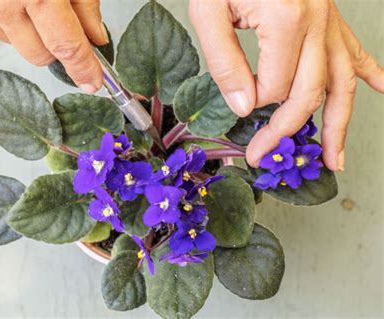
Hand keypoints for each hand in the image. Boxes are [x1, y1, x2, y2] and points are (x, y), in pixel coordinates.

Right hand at [0, 0, 106, 92]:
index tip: (93, 82)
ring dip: (25, 29)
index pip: (66, 46)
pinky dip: (2, 22)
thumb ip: (85, 5)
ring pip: (16, 46)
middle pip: (40, 56)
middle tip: (52, 12)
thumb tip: (95, 39)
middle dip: (53, 42)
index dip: (83, 68)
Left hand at [189, 0, 382, 170]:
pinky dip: (370, 71)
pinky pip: (355, 49)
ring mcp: (329, 19)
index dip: (251, 103)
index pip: (273, 87)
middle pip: (310, 92)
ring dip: (340, 123)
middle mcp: (316, 22)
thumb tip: (244, 106)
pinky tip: (383, 87)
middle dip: (286, 130)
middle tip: (265, 155)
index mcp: (286, 20)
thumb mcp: (208, 9)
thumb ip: (224, 61)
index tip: (235, 105)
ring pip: (342, 81)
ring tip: (336, 157)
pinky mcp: (330, 16)